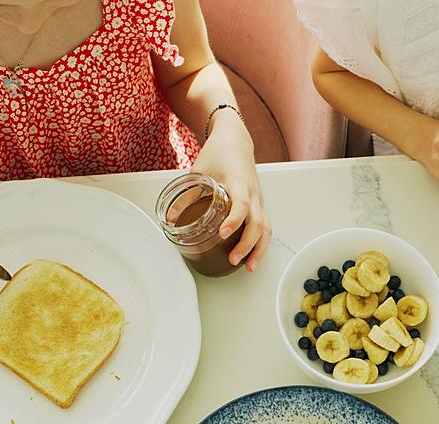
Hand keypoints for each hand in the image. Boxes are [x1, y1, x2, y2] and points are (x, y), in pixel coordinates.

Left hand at [191, 112, 269, 270]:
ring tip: (248, 266)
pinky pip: (265, 226)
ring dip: (258, 249)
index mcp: (238, 181)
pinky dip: (260, 243)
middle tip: (233, 259)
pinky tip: (252, 256)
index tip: (223, 233)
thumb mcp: (198, 171)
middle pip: (258, 222)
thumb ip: (186, 195)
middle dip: (247, 244)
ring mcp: (259, 199)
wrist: (235, 140)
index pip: (242, 204)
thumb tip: (172, 218)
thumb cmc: (219, 152)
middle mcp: (253, 192)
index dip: (234, 220)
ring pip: (266, 227)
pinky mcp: (260, 204)